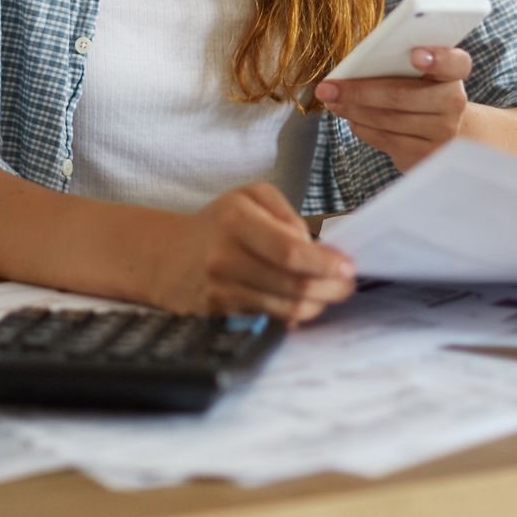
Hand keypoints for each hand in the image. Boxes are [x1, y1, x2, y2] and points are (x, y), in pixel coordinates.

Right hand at [150, 182, 356, 321]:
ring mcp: (221, 290)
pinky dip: (293, 315)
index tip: (348, 267)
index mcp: (235, 221)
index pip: (289, 251)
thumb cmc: (218, 223)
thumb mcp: (249, 196)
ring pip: (285, 309)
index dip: (324, 263)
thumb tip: (311, 246)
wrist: (168, 255)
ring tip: (328, 293)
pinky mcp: (220, 314)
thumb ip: (286, 213)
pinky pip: (270, 320)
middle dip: (330, 288)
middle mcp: (225, 258)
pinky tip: (301, 303)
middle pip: (292, 285)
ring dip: (317, 304)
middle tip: (347, 284)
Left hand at [314, 45, 472, 172]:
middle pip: (401, 95)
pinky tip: (349, 117)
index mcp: (453, 73)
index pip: (455, 63)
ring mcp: (443, 134)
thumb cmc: (420, 89)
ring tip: (331, 101)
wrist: (445, 128)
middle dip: (358, 91)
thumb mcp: (418, 72)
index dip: (438, 58)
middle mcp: (454, 104)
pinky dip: (362, 127)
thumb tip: (353, 66)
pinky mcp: (426, 156)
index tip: (415, 55)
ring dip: (352, 110)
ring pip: (387, 120)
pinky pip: (386, 140)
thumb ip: (397, 62)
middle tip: (327, 87)